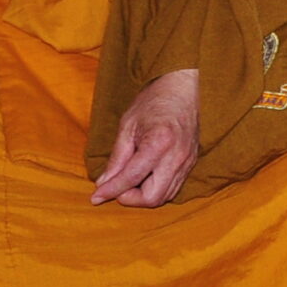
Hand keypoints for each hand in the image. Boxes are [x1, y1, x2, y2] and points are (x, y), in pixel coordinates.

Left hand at [90, 68, 198, 205]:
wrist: (182, 89)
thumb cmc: (152, 103)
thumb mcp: (127, 127)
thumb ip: (117, 159)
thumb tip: (103, 184)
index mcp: (159, 142)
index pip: (132, 178)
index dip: (111, 190)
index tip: (95, 197)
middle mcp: (177, 156)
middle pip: (152, 197)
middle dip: (131, 198)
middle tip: (117, 187)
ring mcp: (187, 161)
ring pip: (165, 196)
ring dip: (143, 195)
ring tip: (130, 181)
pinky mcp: (191, 163)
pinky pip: (173, 187)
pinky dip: (156, 188)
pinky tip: (144, 177)